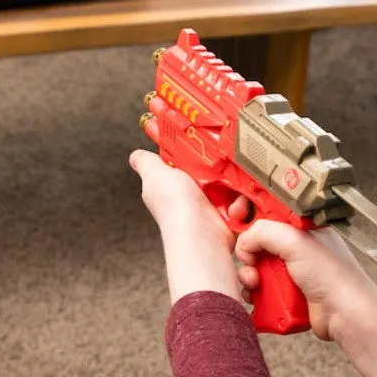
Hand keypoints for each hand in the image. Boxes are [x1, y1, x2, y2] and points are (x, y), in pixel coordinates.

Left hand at [129, 149, 246, 303]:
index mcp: (172, 182)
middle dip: (222, 168)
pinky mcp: (227, 214)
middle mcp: (191, 194)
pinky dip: (240, 204)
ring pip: (231, 184)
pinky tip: (233, 208)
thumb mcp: (155, 174)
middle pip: (212, 169)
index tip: (207, 143)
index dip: (196, 152)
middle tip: (223, 167)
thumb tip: (135, 156)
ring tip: (228, 194)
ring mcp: (210, 204)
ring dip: (234, 187)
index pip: (186, 160)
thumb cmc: (174, 204)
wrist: (199, 232)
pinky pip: (241, 200)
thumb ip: (146, 163)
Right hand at [234, 219, 372, 341]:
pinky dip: (255, 293)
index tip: (236, 215)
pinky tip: (258, 297)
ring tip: (256, 284)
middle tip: (250, 261)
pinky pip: (261, 288)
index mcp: (301, 226)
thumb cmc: (335, 276)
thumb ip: (264, 232)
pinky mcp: (287, 291)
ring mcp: (291, 269)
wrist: (345, 314)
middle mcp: (296, 245)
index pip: (268, 210)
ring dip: (249, 275)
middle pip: (257, 241)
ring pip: (256, 267)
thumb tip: (244, 240)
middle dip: (247, 252)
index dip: (249, 211)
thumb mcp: (295, 242)